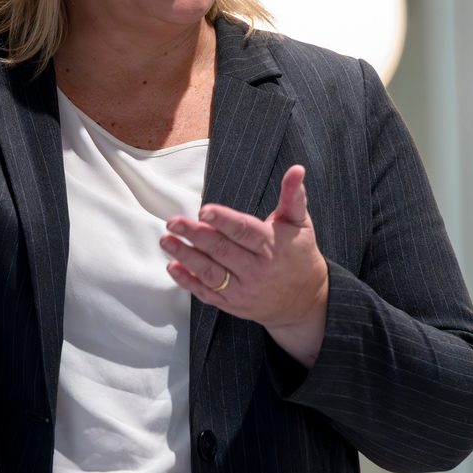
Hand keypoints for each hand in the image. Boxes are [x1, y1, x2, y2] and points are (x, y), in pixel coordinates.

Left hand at [160, 164, 329, 360]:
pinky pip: (207, 293)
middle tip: (173, 222)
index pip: (244, 231)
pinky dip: (188, 281)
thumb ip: (293, 196)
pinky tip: (172, 267)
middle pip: (222, 251)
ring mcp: (244, 289)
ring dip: (186, 257)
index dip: (223, 220)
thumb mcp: (300, 223)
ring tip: (167, 241)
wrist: (305, 299)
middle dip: (195, 235)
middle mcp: (257, 270)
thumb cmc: (299, 254)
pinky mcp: (233, 304)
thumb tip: (296, 169)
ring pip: (211, 273)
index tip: (203, 211)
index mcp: (271, 245)